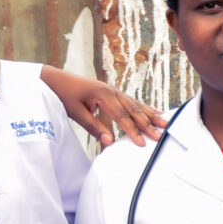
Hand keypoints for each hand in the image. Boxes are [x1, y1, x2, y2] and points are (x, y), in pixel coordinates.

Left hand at [41, 65, 166, 147]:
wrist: (57, 79)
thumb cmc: (64, 96)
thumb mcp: (75, 113)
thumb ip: (93, 127)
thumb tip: (109, 141)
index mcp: (103, 95)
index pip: (122, 116)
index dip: (133, 131)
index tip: (142, 143)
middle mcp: (112, 91)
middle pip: (134, 110)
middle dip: (147, 124)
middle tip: (160, 136)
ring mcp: (114, 90)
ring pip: (136, 104)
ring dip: (150, 114)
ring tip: (165, 122)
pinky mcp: (113, 92)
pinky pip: (132, 101)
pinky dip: (144, 107)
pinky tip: (154, 112)